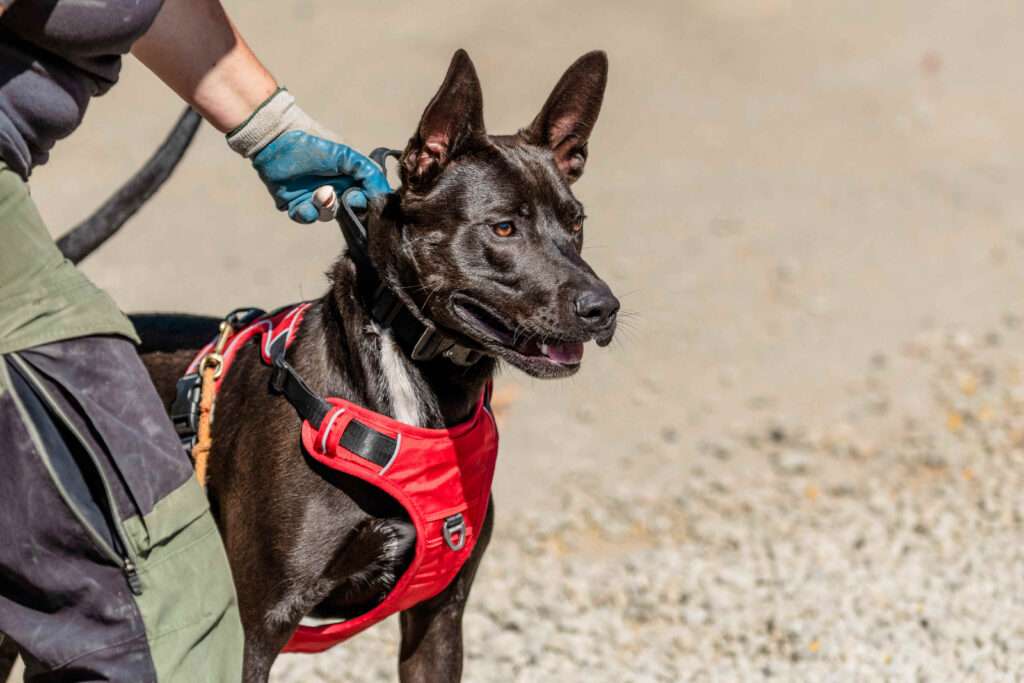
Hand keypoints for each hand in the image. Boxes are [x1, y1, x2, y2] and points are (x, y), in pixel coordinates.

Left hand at [252, 130, 390, 222]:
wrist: (277, 140)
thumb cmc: (315, 142)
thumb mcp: (348, 154)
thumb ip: (369, 172)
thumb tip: (383, 193)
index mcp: (349, 178)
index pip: (365, 198)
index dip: (365, 203)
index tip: (358, 198)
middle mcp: (334, 189)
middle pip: (348, 212)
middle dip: (346, 208)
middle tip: (342, 197)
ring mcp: (315, 197)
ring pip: (327, 216)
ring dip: (324, 208)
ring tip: (318, 195)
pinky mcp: (296, 204)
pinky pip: (306, 217)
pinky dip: (306, 213)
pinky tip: (302, 203)